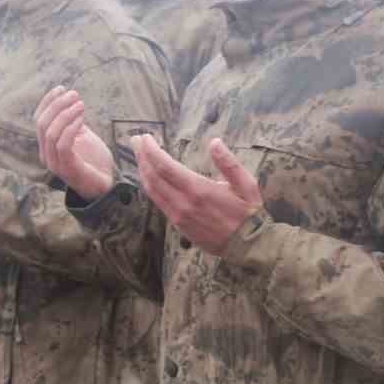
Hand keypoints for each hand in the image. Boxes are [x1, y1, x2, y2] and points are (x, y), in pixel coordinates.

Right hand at [34, 87, 115, 198]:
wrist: (105, 185)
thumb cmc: (93, 160)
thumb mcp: (82, 136)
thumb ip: (73, 122)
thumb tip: (69, 101)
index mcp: (46, 145)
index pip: (38, 119)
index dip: (47, 102)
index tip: (61, 88)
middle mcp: (46, 154)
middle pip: (42, 123)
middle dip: (57, 105)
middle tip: (74, 95)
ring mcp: (54, 162)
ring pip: (50, 133)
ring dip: (65, 114)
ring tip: (80, 104)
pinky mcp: (67, 168)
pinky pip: (63, 145)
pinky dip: (71, 129)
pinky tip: (81, 120)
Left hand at [134, 136, 261, 254]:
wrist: (247, 246)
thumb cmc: (249, 213)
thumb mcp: (246, 184)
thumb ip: (229, 163)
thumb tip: (214, 142)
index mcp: (199, 190)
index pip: (165, 166)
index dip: (151, 150)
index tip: (144, 137)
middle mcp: (184, 203)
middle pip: (153, 176)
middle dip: (141, 156)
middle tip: (135, 140)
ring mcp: (178, 215)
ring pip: (152, 190)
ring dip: (142, 170)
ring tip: (139, 155)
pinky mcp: (178, 224)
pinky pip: (158, 202)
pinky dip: (150, 186)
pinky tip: (149, 176)